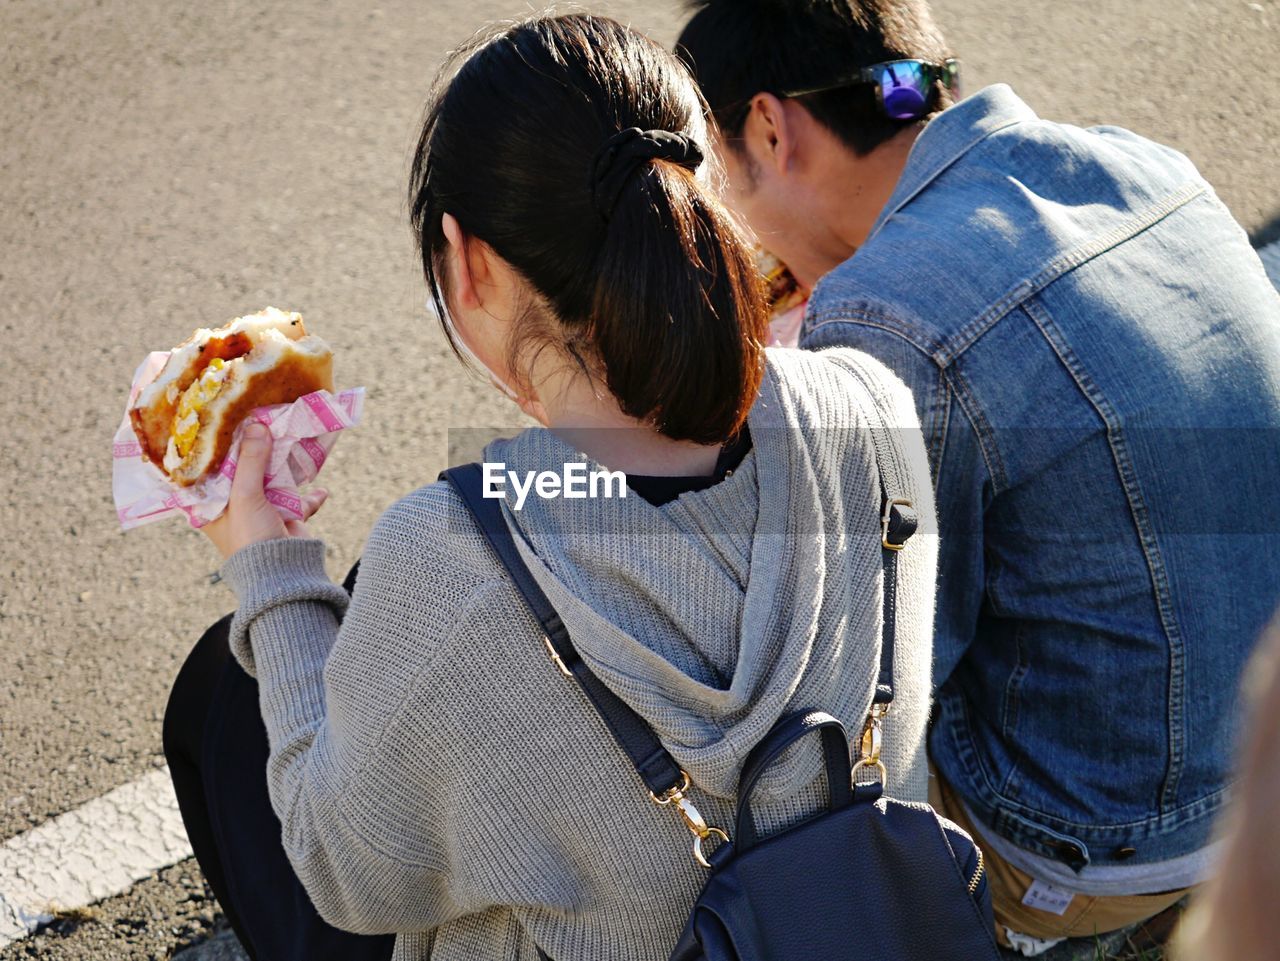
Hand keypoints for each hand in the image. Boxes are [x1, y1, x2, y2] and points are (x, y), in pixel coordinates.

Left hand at [201, 422, 328, 559]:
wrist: (283, 573)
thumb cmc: (251, 538)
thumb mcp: (245, 496)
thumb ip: (251, 460)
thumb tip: (258, 425)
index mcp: (210, 505)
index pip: (209, 469)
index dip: (219, 446)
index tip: (229, 420)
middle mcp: (232, 506)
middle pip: (243, 469)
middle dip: (255, 448)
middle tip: (263, 420)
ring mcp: (260, 511)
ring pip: (271, 479)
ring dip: (283, 463)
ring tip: (291, 440)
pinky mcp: (285, 517)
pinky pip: (297, 499)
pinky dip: (309, 494)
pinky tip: (318, 489)